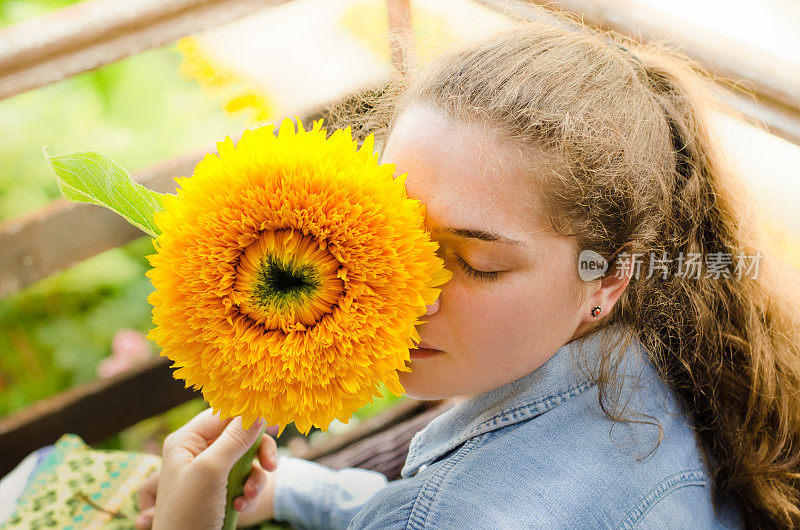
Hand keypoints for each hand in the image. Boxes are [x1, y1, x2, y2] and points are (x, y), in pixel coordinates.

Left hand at [134, 407, 277, 528]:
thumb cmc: (188, 514)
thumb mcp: (211, 471)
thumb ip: (235, 438)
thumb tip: (258, 410)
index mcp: (186, 440)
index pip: (224, 413)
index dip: (249, 416)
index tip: (274, 422)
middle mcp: (197, 452)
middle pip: (240, 435)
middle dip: (257, 453)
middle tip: (271, 466)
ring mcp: (209, 472)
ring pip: (246, 460)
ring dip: (254, 478)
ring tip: (248, 496)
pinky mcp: (220, 491)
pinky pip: (244, 480)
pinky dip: (248, 492)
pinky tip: (241, 506)